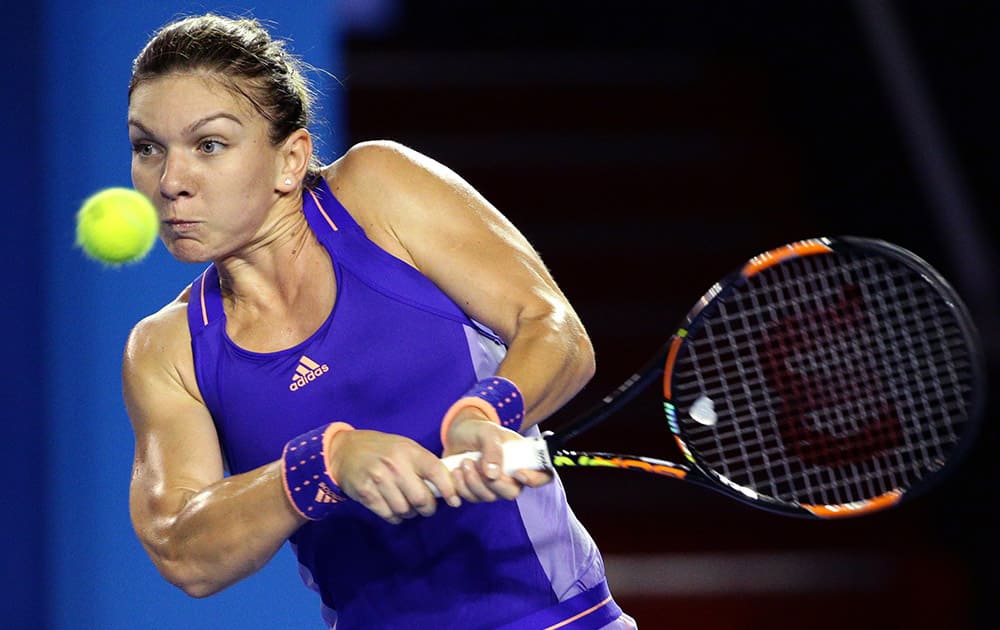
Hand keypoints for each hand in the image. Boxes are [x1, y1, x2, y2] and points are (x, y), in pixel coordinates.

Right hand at [326, 430, 460, 523]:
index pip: (436, 471)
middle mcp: (395, 465)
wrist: (346, 450)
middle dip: (428, 508)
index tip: (455, 500)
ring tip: (407, 506)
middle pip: (421, 498)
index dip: (449, 489)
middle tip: (426, 507)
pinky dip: (395, 517)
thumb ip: (424, 464)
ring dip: (410, 513)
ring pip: (405, 510)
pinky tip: (393, 509)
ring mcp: (379, 480)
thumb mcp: (405, 447)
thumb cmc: (382, 449)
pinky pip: (389, 515)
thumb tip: (447, 486)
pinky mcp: (366, 493)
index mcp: (409, 452)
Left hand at [443, 409, 552, 502]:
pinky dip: (461, 487)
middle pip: (512, 493)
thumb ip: (493, 449)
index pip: (543, 476)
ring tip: (464, 462)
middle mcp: (512, 477)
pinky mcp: (476, 491)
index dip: (536, 479)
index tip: (518, 473)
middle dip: (493, 483)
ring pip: (489, 497)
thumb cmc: (479, 431)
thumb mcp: (487, 432)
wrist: (458, 434)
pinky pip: (471, 498)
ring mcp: (494, 486)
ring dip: (472, 481)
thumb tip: (493, 475)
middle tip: (475, 463)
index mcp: (523, 460)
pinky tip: (456, 471)